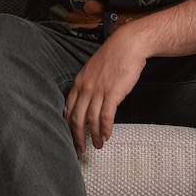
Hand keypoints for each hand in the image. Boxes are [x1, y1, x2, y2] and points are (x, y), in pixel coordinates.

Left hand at [64, 27, 151, 153]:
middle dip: (76, 137)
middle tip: (80, 150)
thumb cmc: (113, 58)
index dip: (67, 126)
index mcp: (78, 83)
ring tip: (97, 146)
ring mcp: (97, 91)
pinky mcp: (112, 93)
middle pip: (75, 118)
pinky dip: (104, 129)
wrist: (128, 45)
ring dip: (93, 136)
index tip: (69, 137)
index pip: (67, 109)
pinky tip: (106, 136)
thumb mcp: (93, 72)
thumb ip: (88, 87)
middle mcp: (84, 88)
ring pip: (90, 120)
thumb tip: (88, 102)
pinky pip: (105, 116)